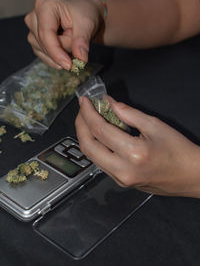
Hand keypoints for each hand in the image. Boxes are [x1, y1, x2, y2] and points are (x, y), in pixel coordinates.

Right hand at [24, 0, 103, 69]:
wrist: (84, 17)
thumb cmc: (84, 15)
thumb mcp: (87, 25)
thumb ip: (82, 41)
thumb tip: (80, 59)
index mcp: (45, 5)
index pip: (46, 34)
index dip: (56, 52)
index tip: (69, 65)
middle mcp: (33, 17)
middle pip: (45, 44)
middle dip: (64, 48)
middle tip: (77, 39)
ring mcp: (32, 30)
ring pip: (45, 52)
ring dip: (62, 52)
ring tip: (71, 39)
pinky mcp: (35, 42)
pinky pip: (44, 57)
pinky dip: (57, 59)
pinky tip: (66, 52)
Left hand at [75, 96, 199, 197]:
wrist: (190, 175)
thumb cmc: (178, 151)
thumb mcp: (155, 125)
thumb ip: (128, 113)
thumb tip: (109, 103)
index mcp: (133, 153)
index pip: (100, 130)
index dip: (88, 113)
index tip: (85, 101)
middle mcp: (122, 170)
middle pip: (88, 146)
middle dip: (80, 125)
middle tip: (83, 110)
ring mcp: (120, 179)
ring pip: (91, 157)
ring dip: (86, 136)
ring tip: (88, 120)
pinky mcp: (121, 182)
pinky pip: (100, 163)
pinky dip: (95, 147)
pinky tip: (99, 135)